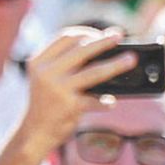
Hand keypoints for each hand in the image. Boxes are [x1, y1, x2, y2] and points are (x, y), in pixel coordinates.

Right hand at [0, 27, 134, 164]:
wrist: (34, 132)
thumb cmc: (45, 102)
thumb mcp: (45, 77)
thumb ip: (63, 63)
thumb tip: (99, 50)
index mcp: (38, 61)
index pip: (64, 37)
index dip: (84, 32)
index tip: (100, 32)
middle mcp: (46, 72)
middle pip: (81, 49)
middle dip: (103, 41)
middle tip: (119, 35)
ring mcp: (58, 89)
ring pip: (94, 72)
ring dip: (115, 65)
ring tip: (130, 59)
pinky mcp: (69, 107)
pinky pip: (95, 100)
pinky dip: (105, 102)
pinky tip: (111, 102)